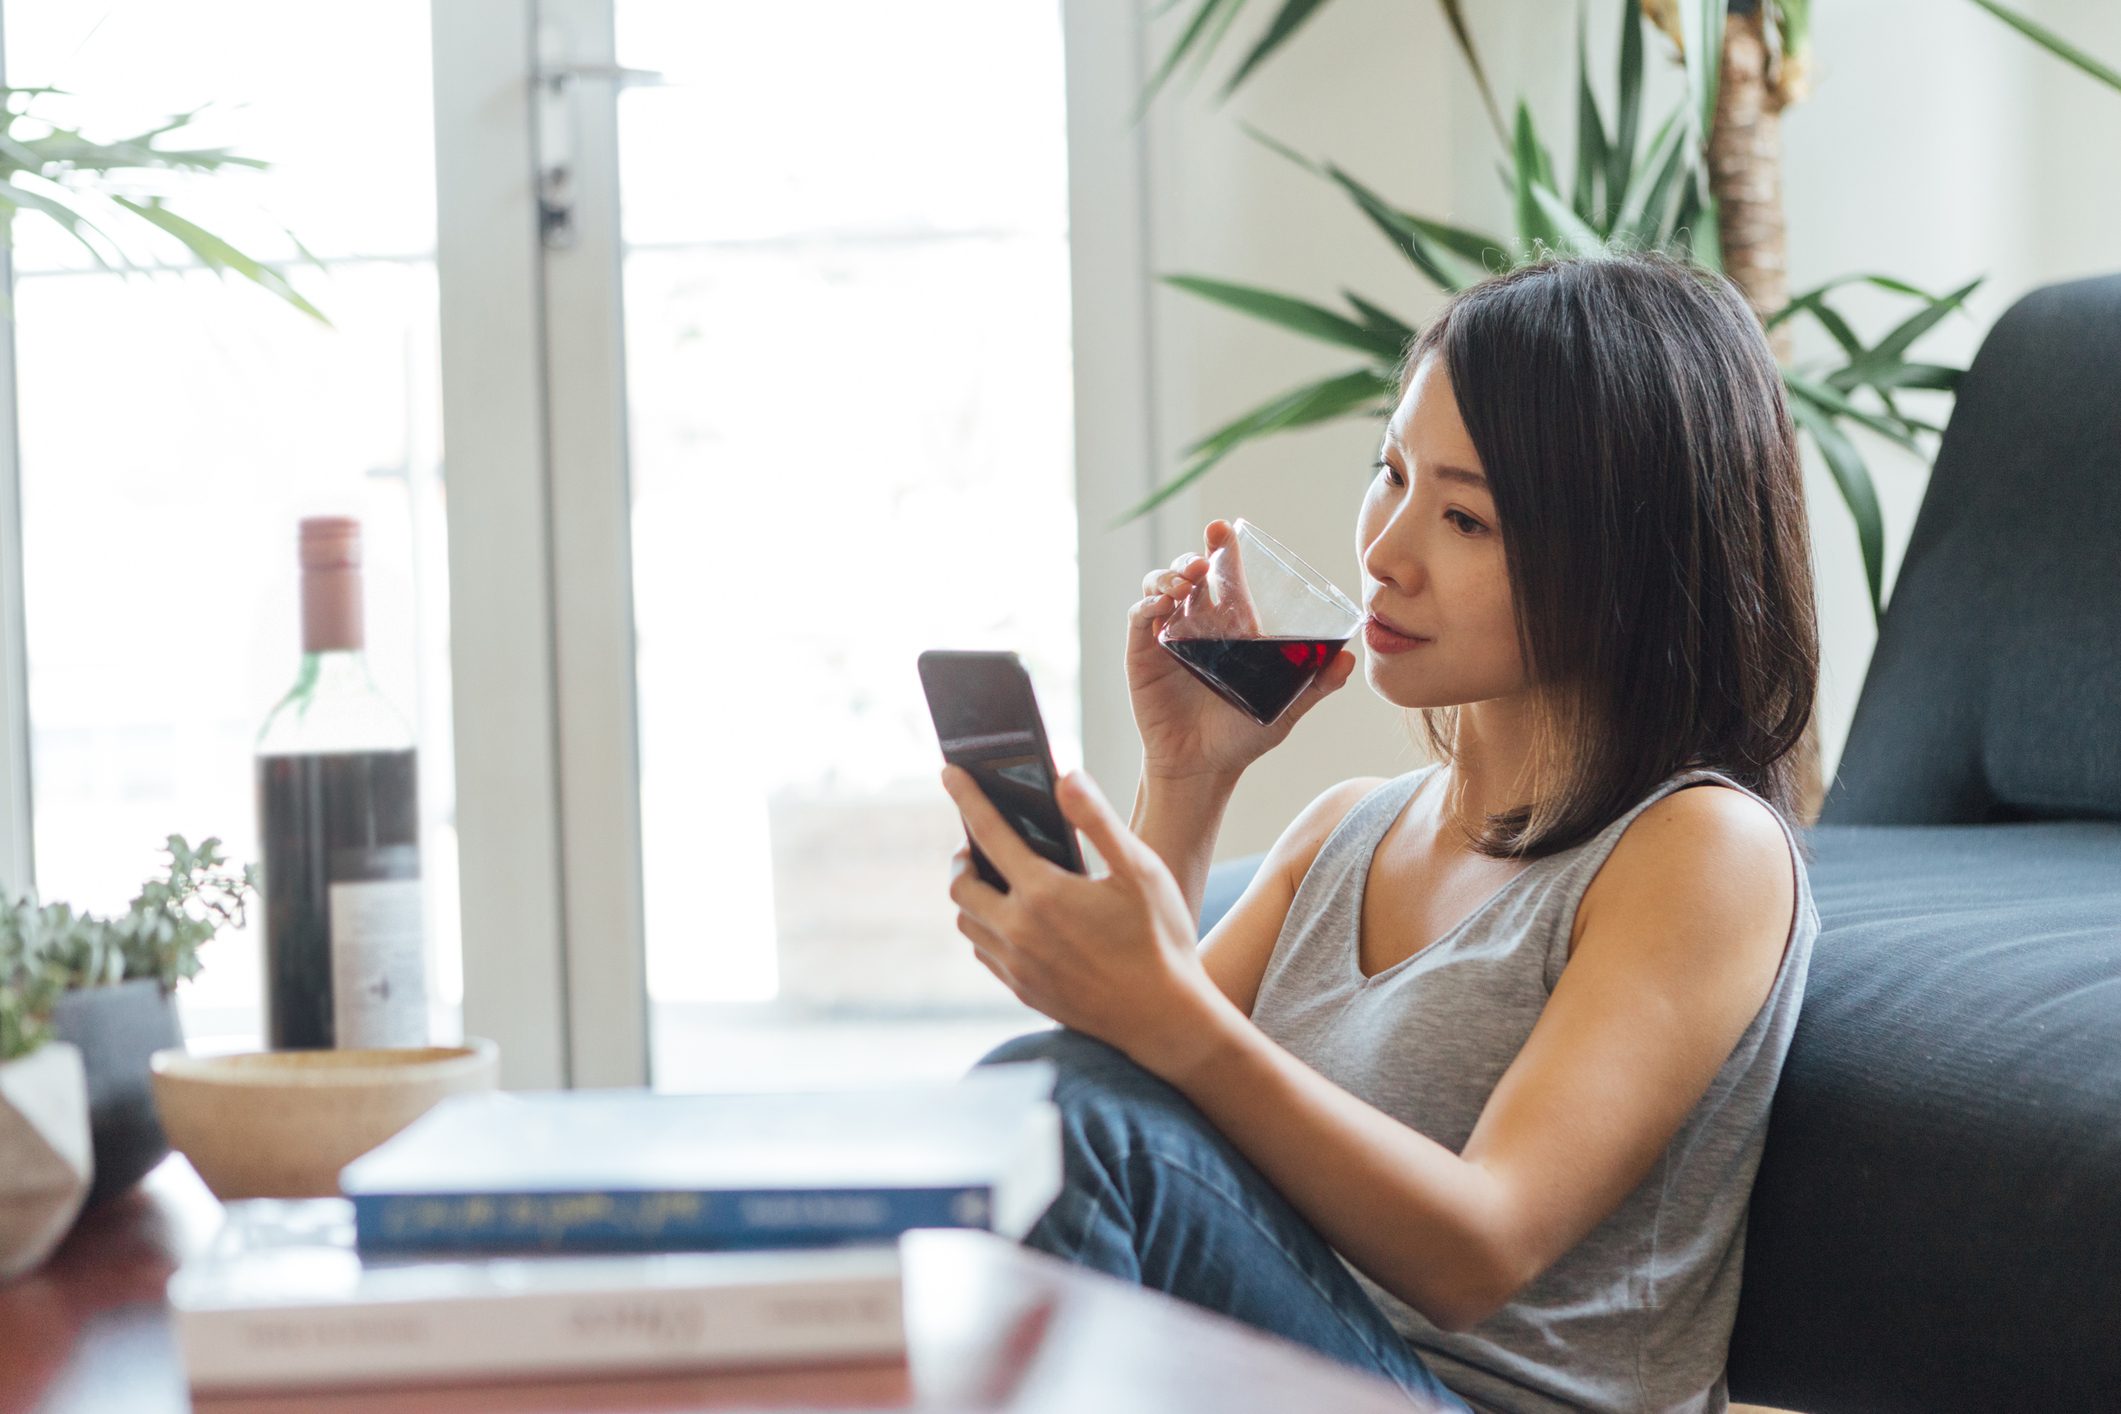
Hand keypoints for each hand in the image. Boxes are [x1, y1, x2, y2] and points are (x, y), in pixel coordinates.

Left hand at [940, 762, 1235, 1080]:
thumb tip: (1066, 777)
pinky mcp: (1024, 991)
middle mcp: (1019, 932)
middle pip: (961, 886)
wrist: (1165, 1019)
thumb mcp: (1141, 870)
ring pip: (967, 924)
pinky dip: (986, 930)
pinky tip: (1014, 921)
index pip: (988, 834)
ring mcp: (1018, 967)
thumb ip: (1099, 820)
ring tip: (996, 880)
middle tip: (982, 843)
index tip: (949, 772)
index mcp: (1043, 894)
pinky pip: (985, 954)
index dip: (966, 797)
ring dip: (971, 897)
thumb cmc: (1160, 939)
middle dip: (964, 857)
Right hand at [1129, 519, 1357, 782]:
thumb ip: (1315, 685)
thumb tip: (1347, 659)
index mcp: (1230, 627)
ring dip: (1169, 575)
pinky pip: (1140, 616)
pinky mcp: (1143, 653)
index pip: (1225, 577)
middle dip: (1193, 556)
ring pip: (1160, 586)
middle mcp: (1197, 624)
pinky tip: (1162, 606)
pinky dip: (1148, 604)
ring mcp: (1167, 636)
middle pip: (1189, 573)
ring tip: (1184, 583)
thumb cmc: (1242, 736)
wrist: (1202, 768)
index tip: (1225, 529)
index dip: (1223, 550)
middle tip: (1204, 556)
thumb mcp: (1285, 708)